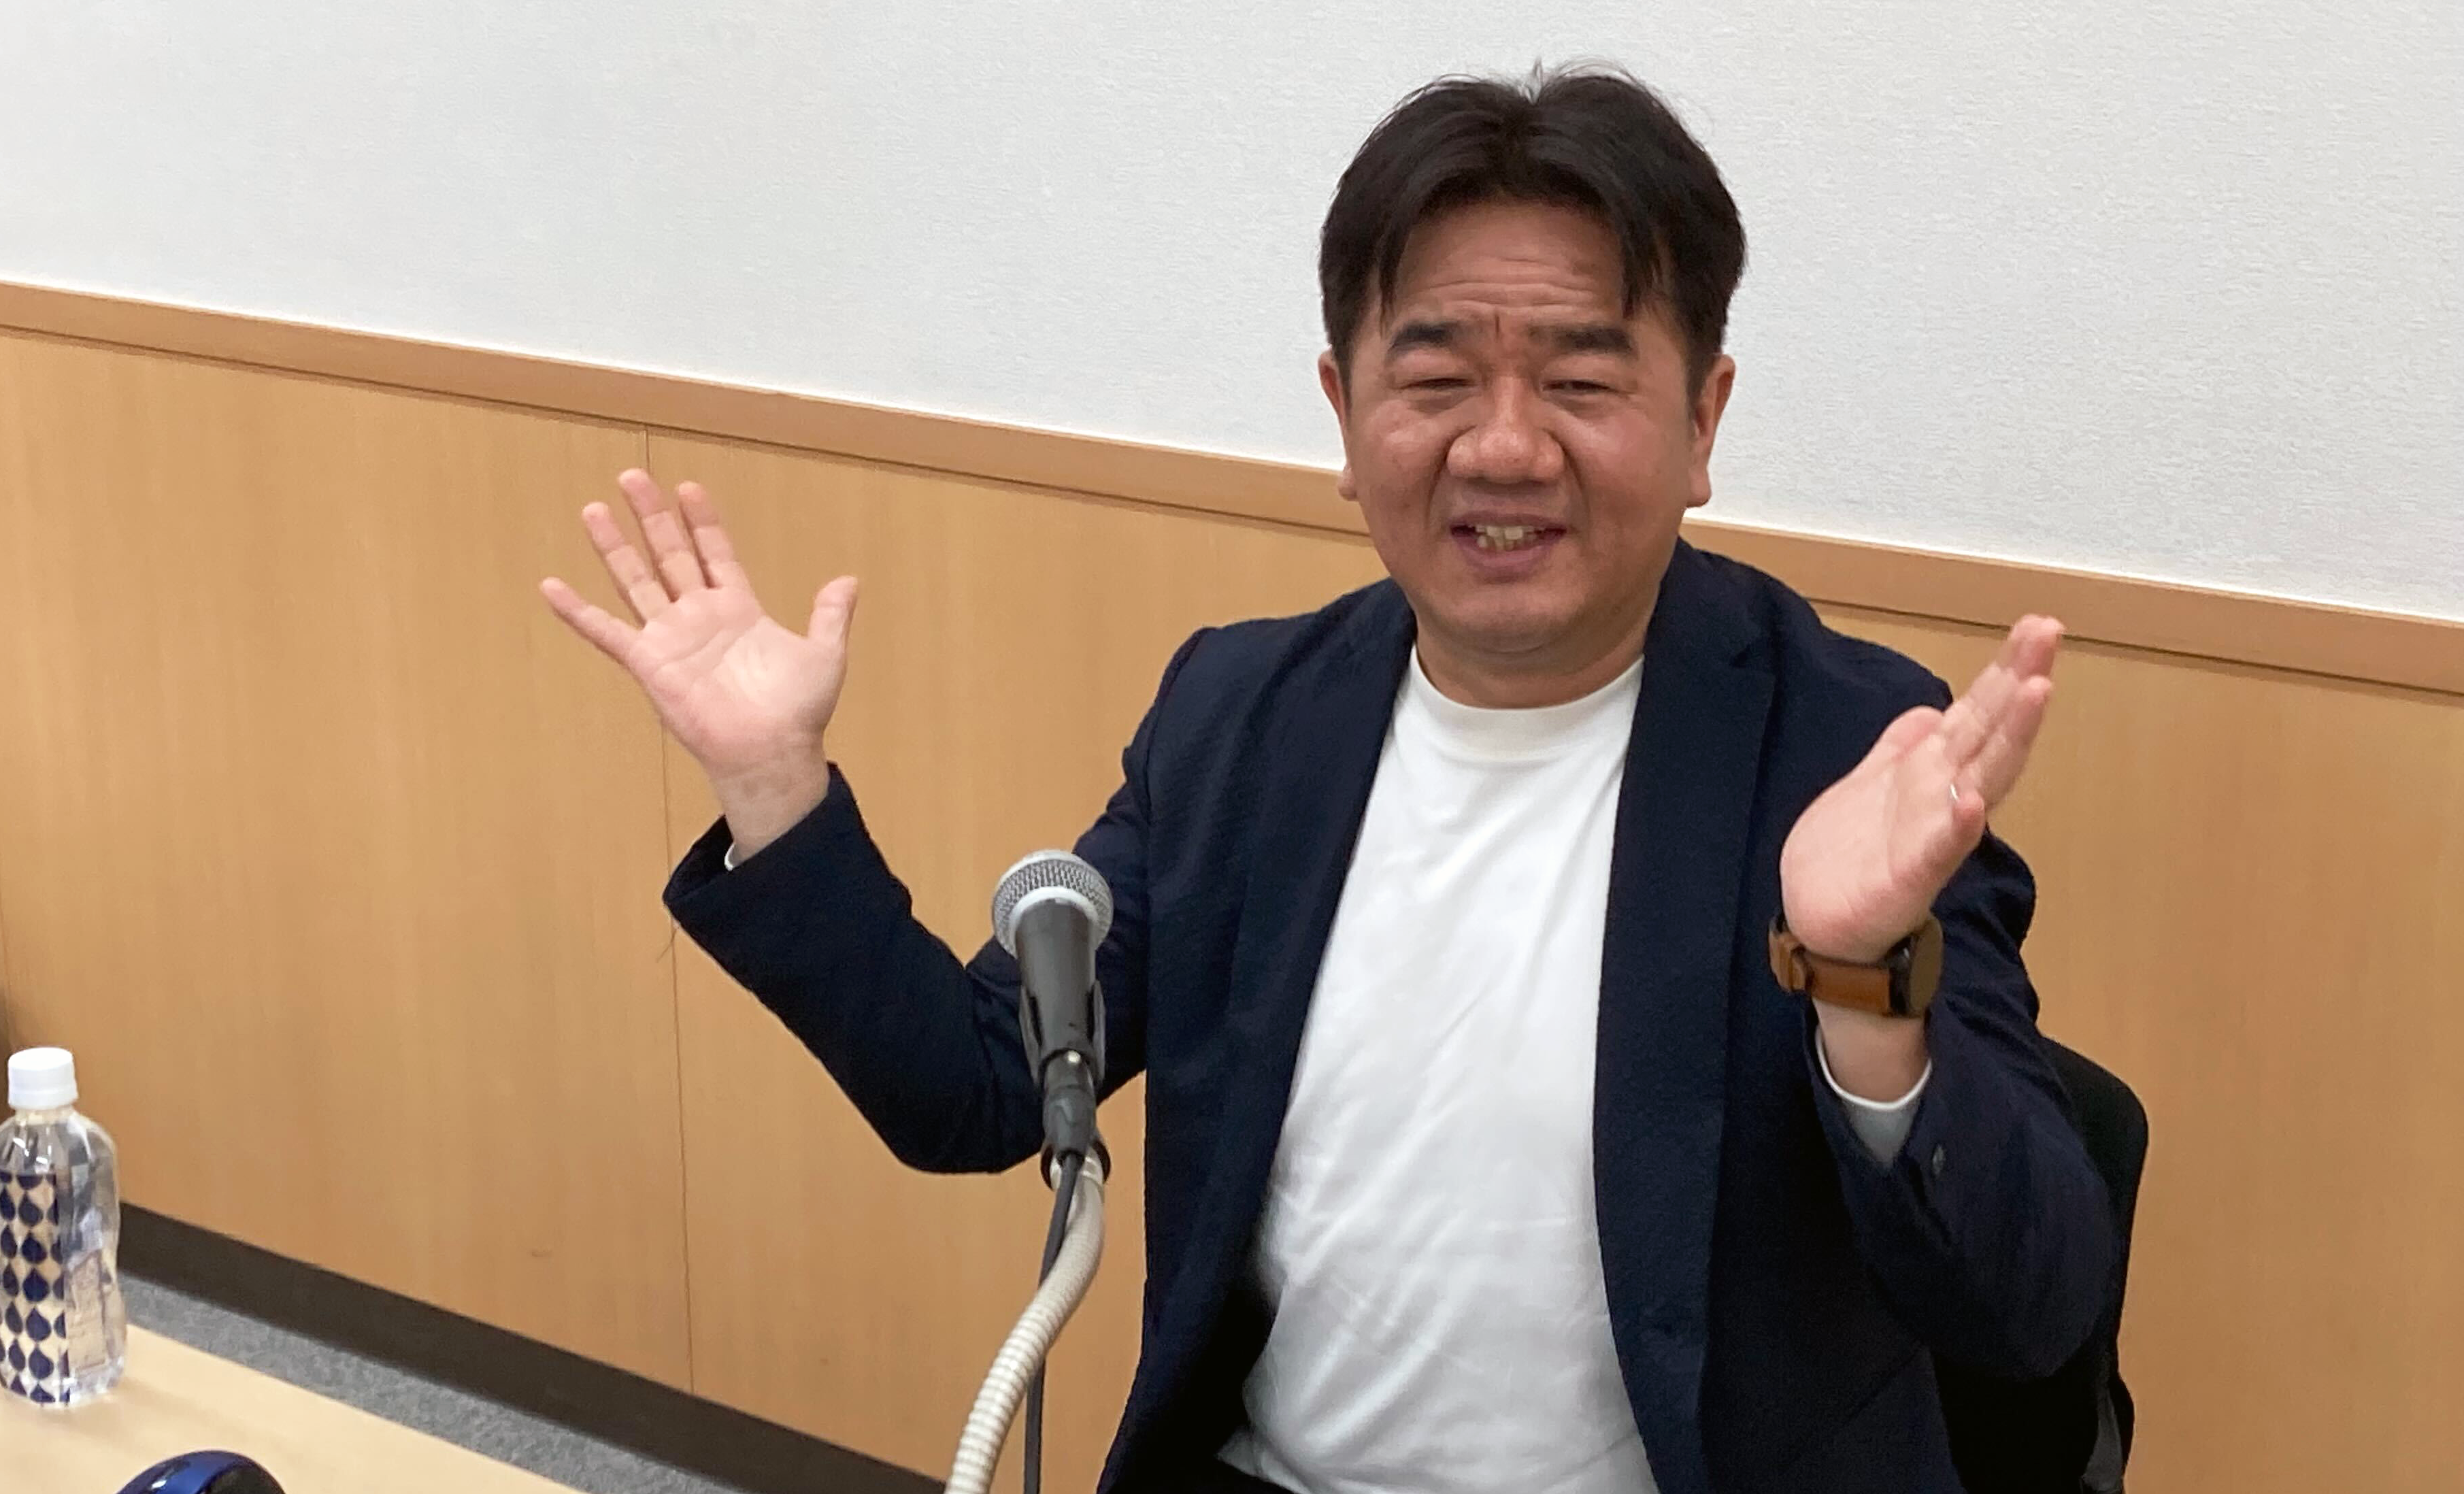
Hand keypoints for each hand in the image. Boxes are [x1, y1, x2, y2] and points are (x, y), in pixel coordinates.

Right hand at [541, 469, 857, 854]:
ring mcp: (671, 639)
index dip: (703, 522)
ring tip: (594, 509)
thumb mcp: (825, 653)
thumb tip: (849, 580)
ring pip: (636, 581)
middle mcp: (699, 618)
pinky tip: (551, 587)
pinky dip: (578, 612)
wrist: (772, 751)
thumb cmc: (798, 711)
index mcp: (738, 610)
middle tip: (633, 476)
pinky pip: (606, 633)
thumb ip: (831, 615)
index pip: (716, 553)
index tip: (689, 487)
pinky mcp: (649, 664)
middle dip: (652, 516)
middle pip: (670, 555)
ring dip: (614, 547)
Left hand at [1780, 616, 2062, 963]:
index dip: (2004, 671)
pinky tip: (1974, 801)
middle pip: (1987, 732)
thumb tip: (1936, 707)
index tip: (2036, 627)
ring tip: (2036, 691)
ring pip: (1979, 779)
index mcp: (1930, 773)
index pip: (1975, 713)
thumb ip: (1903, 748)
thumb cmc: (1852, 857)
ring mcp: (1931, 836)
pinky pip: (1938, 849)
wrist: (1821, 926)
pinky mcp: (1909, 878)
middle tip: (2048, 635)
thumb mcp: (1872, 783)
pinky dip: (1957, 825)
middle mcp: (1942, 798)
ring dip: (2008, 737)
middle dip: (2017, 683)